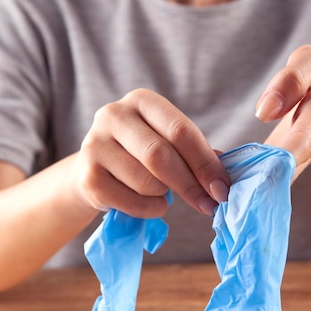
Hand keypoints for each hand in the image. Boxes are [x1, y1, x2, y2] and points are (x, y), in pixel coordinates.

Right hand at [73, 88, 230, 217]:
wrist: (94, 170)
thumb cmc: (141, 154)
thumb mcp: (168, 142)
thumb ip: (196, 154)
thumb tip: (223, 180)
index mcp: (142, 100)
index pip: (181, 131)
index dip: (205, 163)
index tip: (222, 189)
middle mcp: (114, 115)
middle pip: (161, 156)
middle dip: (190, 185)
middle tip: (209, 204)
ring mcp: (95, 144)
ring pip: (146, 182)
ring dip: (164, 196)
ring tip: (162, 193)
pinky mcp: (87, 176)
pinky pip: (131, 202)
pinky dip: (149, 210)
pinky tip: (148, 203)